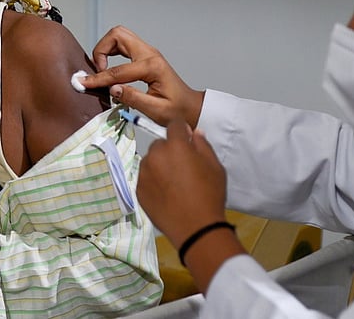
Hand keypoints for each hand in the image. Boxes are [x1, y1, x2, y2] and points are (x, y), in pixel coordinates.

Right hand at [79, 25, 204, 126]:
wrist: (189, 107)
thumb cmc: (177, 110)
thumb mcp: (156, 110)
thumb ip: (133, 99)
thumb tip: (112, 89)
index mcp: (152, 67)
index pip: (118, 70)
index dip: (99, 78)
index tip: (85, 83)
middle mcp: (150, 54)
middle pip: (118, 35)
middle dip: (101, 49)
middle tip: (98, 71)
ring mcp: (148, 53)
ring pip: (119, 36)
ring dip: (106, 48)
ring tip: (102, 70)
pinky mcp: (145, 56)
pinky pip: (123, 44)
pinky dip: (112, 51)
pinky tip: (109, 68)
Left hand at [136, 120, 227, 247]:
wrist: (196, 228)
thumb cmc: (209, 194)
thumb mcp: (215, 166)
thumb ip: (203, 145)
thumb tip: (194, 133)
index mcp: (176, 145)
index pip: (174, 124)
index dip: (181, 129)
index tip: (187, 139)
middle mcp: (155, 155)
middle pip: (160, 144)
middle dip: (170, 149)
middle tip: (182, 166)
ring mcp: (144, 173)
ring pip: (150, 161)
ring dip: (159, 165)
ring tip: (173, 182)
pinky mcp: (139, 190)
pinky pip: (145, 178)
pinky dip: (153, 181)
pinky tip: (166, 194)